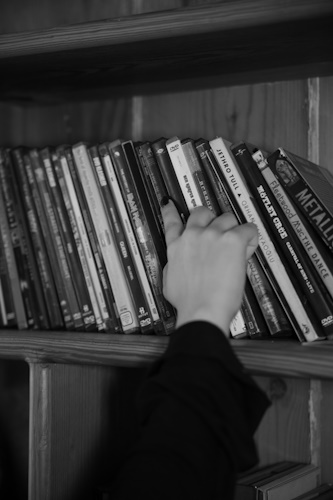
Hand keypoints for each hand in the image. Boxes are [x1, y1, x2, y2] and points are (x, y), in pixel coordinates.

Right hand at [161, 201, 257, 335]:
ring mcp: (213, 235)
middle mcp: (193, 235)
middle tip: (218, 233)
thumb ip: (174, 266)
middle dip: (210, 219)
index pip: (172, 222)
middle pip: (202, 212)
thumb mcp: (169, 282)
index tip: (169, 203)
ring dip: (233, 230)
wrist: (202, 309)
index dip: (170, 211)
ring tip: (236, 248)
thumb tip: (180, 264)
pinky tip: (247, 251)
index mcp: (176, 247)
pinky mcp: (232, 240)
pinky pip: (248, 229)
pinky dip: (250, 239)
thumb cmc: (187, 303)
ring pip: (228, 218)